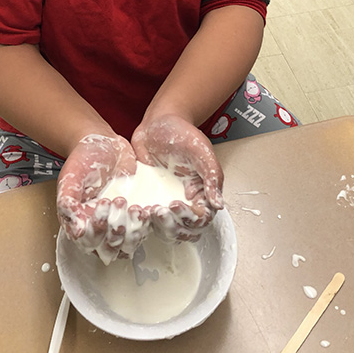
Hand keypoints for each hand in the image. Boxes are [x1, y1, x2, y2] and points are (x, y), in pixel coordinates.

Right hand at [56, 134, 149, 263]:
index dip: (98, 229)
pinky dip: (147, 223)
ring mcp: (118, 222)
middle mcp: (99, 228)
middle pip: (110, 248)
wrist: (103, 143)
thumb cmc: (83, 158)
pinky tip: (149, 209)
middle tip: (120, 202)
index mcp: (80, 222)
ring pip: (128, 244)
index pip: (89, 242)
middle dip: (117, 231)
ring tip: (136, 208)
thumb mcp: (71, 176)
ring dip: (134, 232)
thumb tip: (75, 230)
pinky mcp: (135, 214)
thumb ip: (67, 202)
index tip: (103, 204)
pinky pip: (143, 229)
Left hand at [131, 114, 224, 242]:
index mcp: (201, 193)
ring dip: (156, 226)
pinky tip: (135, 207)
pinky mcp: (146, 197)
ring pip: (163, 229)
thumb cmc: (183, 132)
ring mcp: (164, 201)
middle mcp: (184, 201)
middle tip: (159, 210)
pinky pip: (144, 217)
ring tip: (147, 210)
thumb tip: (218, 204)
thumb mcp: (202, 150)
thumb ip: (212, 177)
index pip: (200, 220)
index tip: (175, 205)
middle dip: (171, 226)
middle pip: (182, 230)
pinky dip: (140, 218)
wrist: (158, 122)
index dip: (189, 218)